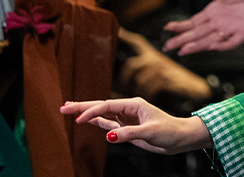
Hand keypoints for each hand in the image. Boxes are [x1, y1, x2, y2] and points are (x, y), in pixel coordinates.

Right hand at [61, 97, 211, 154]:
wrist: (180, 138)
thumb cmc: (169, 131)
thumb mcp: (150, 132)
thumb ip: (129, 133)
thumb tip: (109, 135)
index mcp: (134, 105)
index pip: (107, 106)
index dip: (92, 111)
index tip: (79, 119)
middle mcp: (129, 109)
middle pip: (101, 106)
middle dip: (82, 106)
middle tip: (63, 107)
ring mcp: (127, 118)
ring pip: (103, 114)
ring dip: (87, 113)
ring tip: (69, 110)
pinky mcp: (127, 127)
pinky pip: (109, 123)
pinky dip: (96, 121)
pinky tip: (86, 120)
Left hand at [118, 29, 211, 102]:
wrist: (194, 86)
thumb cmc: (176, 79)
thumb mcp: (161, 69)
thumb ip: (147, 69)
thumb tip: (126, 75)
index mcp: (154, 55)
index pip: (139, 42)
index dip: (127, 36)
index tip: (117, 31)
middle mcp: (157, 59)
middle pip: (132, 64)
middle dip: (124, 78)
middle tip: (121, 87)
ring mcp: (162, 68)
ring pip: (140, 79)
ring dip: (137, 89)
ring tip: (137, 94)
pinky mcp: (167, 78)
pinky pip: (150, 87)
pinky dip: (148, 94)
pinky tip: (150, 96)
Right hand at [163, 0, 243, 55]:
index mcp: (213, 11)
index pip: (193, 22)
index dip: (180, 26)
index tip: (167, 29)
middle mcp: (220, 23)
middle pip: (197, 34)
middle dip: (182, 40)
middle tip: (168, 46)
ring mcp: (231, 29)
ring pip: (210, 40)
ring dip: (197, 45)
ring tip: (184, 49)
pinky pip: (230, 41)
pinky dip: (221, 44)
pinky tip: (210, 45)